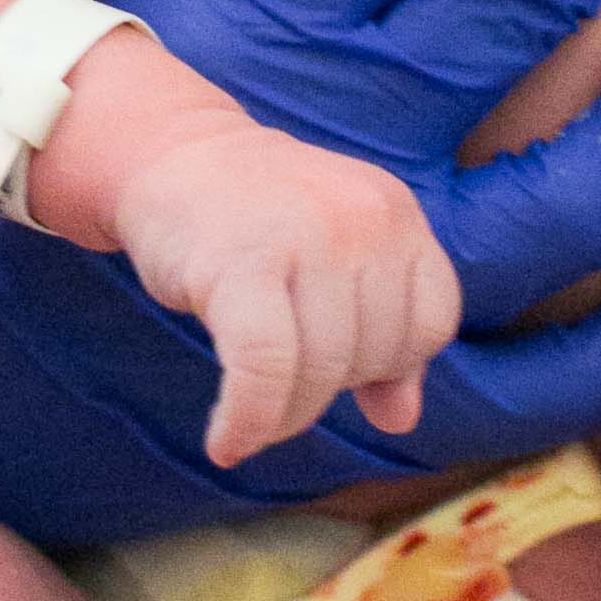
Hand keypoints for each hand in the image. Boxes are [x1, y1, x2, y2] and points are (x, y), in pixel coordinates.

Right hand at [111, 126, 459, 463]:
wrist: (169, 157)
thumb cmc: (258, 222)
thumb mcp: (336, 261)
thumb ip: (382, 334)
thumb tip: (402, 422)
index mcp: (394, 213)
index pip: (431, 324)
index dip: (389, 365)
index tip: (338, 366)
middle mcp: (361, 219)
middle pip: (375, 355)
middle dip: (327, 390)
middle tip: (280, 380)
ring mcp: (304, 237)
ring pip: (320, 372)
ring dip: (282, 417)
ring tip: (250, 419)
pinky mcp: (240, 264)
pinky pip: (264, 371)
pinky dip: (247, 421)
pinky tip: (226, 443)